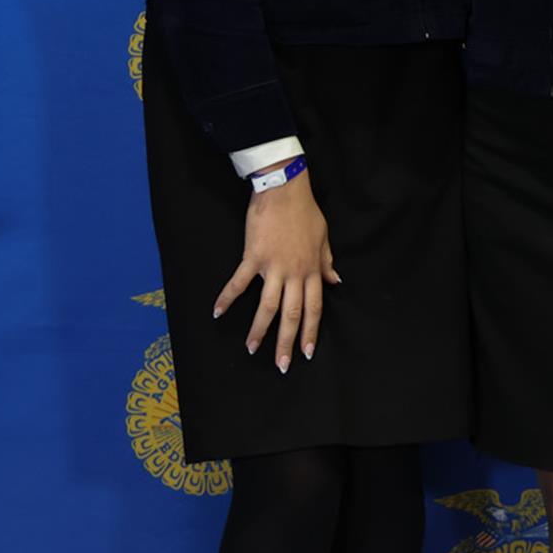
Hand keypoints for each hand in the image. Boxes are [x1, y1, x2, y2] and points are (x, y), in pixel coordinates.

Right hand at [212, 174, 338, 372]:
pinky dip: (227, 298)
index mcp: (311, 270)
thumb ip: (327, 262)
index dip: (310, 331)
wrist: (284, 188)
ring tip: (252, 349)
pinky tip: (217, 312)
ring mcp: (272, 266)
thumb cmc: (304, 210)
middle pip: (291, 314)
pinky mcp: (253, 256)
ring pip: (267, 306)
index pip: (313, 308)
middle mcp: (294, 273)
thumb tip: (336, 281)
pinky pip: (239, 282)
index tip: (306, 353)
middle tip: (282, 365)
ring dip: (259, 330)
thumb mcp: (323, 237)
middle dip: (286, 342)